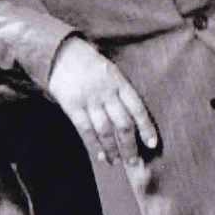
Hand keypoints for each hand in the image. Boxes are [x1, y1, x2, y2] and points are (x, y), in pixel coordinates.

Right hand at [48, 36, 157, 165]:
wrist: (62, 53)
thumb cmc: (89, 63)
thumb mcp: (110, 70)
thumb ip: (120, 92)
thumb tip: (133, 120)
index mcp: (119, 81)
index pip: (137, 108)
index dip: (146, 127)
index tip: (152, 143)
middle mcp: (106, 91)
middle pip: (123, 123)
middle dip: (130, 146)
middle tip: (134, 161)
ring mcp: (89, 99)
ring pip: (105, 130)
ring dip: (112, 149)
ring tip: (117, 161)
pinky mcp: (72, 105)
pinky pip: (85, 130)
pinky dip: (94, 145)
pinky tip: (100, 156)